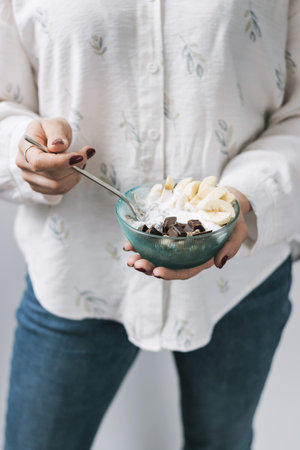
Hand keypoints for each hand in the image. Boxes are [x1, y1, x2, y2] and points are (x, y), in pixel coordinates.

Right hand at [16, 117, 95, 194]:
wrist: (45, 139)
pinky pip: (61, 189)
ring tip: (80, 159)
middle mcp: (24, 165)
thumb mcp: (55, 124)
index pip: (39, 162)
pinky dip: (73, 180)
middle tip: (86, 153)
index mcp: (25, 147)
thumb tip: (58, 145)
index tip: (79, 157)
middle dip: (74, 166)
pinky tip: (75, 169)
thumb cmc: (49, 131)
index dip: (60, 162)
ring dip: (75, 174)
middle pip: (52, 176)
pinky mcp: (40, 187)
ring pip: (58, 185)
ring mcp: (31, 178)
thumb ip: (56, 133)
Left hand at [124, 186, 250, 279]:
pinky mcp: (170, 232)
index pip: (185, 271)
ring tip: (128, 255)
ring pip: (156, 255)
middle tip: (135, 263)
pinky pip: (153, 239)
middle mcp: (186, 255)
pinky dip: (140, 241)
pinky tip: (128, 242)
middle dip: (148, 267)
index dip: (171, 274)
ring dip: (140, 256)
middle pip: (166, 266)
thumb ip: (231, 247)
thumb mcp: (238, 231)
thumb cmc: (234, 219)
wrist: (226, 200)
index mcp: (202, 259)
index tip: (157, 272)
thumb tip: (219, 264)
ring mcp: (177, 244)